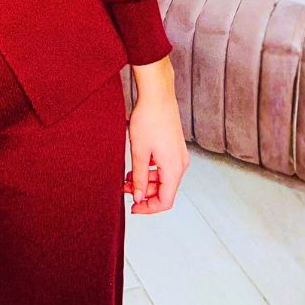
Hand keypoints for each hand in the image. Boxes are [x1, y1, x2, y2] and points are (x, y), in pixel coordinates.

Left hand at [122, 83, 188, 213]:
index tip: (133, 207)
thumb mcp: (139, 152)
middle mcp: (181, 165)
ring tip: (126, 178)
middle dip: (144, 193)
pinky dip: (150, 171)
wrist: (158, 95)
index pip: (165, 201)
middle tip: (124, 189)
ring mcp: (179, 156)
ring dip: (146, 182)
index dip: (148, 208)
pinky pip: (164, 168)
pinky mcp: (174, 148)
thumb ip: (139, 177)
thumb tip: (138, 197)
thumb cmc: (149, 120)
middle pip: (164, 191)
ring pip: (163, 179)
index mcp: (174, 169)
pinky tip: (136, 166)